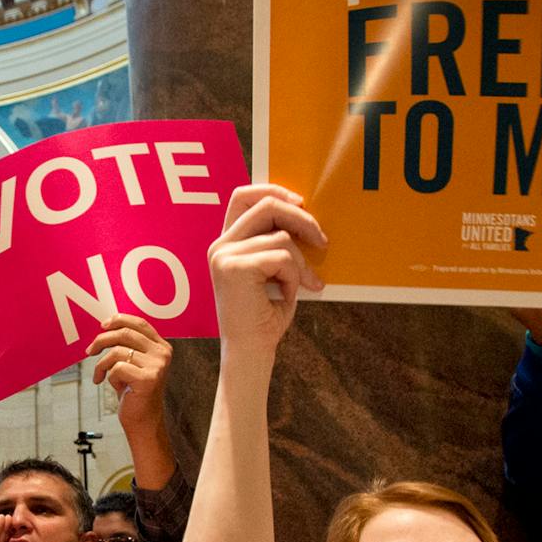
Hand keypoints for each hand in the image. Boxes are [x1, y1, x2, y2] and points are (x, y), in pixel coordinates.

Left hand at [86, 315, 171, 431]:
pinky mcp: (148, 379)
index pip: (139, 323)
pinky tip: (115, 386)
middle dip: (102, 340)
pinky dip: (109, 377)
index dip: (119, 320)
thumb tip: (105, 327)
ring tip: (101, 376)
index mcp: (161, 347)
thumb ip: (128, 345)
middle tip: (89, 351)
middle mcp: (162, 354)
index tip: (102, 326)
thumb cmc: (135, 392)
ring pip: (117, 351)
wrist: (143, 421)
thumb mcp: (133, 364)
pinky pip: (116, 368)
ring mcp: (157, 366)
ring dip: (102, 364)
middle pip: (125, 333)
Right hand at [208, 185, 325, 354]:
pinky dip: (293, 277)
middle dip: (301, 219)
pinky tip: (287, 295)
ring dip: (299, 263)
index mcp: (226, 243)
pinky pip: (281, 257)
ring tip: (298, 285)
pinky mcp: (234, 267)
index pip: (243, 196)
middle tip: (322, 240)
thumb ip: (278, 243)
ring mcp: (224, 255)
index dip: (274, 190)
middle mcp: (220, 245)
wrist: (250, 351)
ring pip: (280, 236)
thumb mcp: (274, 272)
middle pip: (266, 205)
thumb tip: (305, 215)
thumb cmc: (266, 316)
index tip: (301, 203)